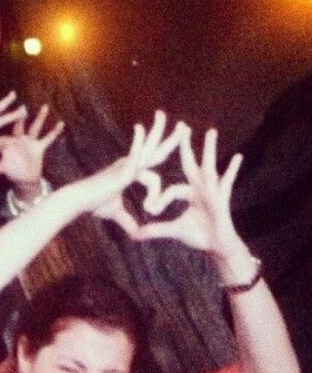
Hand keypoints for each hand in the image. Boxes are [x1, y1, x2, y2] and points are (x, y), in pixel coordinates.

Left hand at [0, 105, 64, 193]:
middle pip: (19, 126)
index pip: (1, 140)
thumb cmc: (10, 171)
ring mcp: (29, 142)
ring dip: (40, 118)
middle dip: (20, 117)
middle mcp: (18, 140)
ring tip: (45, 107)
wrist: (23, 177)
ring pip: (35, 128)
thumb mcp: (1, 169)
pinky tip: (61, 124)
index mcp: (7, 144)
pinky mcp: (39, 147)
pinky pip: (48, 139)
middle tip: (22, 107)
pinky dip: (55, 132)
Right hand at [90, 110, 183, 233]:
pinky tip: (139, 128)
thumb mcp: (115, 212)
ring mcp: (127, 164)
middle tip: (184, 126)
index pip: (153, 167)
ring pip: (150, 147)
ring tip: (168, 117)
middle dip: (170, 138)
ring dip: (159, 131)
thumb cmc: (94, 204)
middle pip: (156, 150)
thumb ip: (127, 220)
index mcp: (131, 171)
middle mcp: (130, 164)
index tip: (153, 207)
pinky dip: (138, 143)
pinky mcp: (122, 169)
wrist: (79, 200)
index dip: (157, 188)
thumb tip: (135, 234)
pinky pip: (136, 157)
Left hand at [131, 126, 243, 253]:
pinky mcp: (221, 199)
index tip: (150, 210)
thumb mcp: (174, 231)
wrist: (218, 247)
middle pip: (191, 164)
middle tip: (182, 126)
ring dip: (209, 150)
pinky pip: (226, 183)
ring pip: (209, 167)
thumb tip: (135, 235)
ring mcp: (213, 192)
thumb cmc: (200, 236)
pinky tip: (237, 157)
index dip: (160, 201)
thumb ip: (156, 230)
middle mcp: (201, 189)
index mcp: (189, 194)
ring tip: (211, 131)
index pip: (171, 190)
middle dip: (186, 146)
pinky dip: (231, 170)